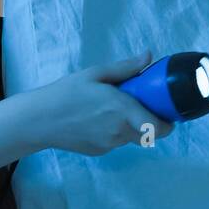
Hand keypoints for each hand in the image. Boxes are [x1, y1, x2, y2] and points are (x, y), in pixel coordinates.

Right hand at [21, 51, 175, 156]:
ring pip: (132, 138)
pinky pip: (116, 142)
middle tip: (142, 108)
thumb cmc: (66, 93)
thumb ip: (125, 68)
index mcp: (123, 110)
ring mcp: (109, 144)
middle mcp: (120, 131)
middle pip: (149, 135)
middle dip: (151, 123)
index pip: (159, 128)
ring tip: (112, 112)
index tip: (168, 113)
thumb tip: (148, 57)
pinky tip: (96, 122)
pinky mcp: (99, 151)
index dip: (169, 124)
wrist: (40, 120)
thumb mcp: (94, 74)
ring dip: (131, 127)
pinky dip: (114, 133)